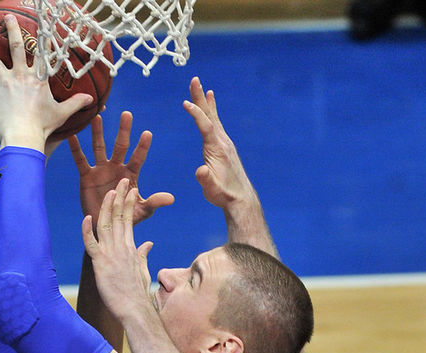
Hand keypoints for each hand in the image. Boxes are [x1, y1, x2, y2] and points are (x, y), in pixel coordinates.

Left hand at [0, 14, 91, 150]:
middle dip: (12, 31)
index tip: (41, 25)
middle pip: (15, 48)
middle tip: (8, 18)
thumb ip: (76, 103)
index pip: (41, 54)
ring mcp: (4, 84)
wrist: (23, 135)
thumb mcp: (62, 113)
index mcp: (38, 79)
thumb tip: (92, 99)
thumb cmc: (43, 125)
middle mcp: (20, 76)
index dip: (42, 39)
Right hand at [69, 112, 173, 226]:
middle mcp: (116, 168)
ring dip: (98, 133)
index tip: (147, 133)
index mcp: (131, 174)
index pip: (138, 157)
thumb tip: (172, 199)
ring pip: (100, 147)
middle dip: (124, 130)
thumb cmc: (126, 218)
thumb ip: (154, 202)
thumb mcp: (141, 210)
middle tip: (127, 114)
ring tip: (97, 117)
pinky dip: (76, 148)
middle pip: (121, 146)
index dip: (142, 146)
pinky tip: (71, 135)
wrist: (105, 226)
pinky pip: (81, 160)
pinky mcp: (87, 176)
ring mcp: (101, 170)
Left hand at [82, 178, 153, 320]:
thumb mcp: (142, 269)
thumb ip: (143, 254)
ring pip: (107, 225)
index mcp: (131, 248)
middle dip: (121, 197)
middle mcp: (121, 247)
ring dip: (108, 207)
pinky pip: (92, 244)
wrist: (135, 308)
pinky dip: (87, 231)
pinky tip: (85, 218)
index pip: (130, 220)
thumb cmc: (138, 292)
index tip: (131, 190)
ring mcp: (111, 254)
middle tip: (122, 180)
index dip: (129, 203)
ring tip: (110, 191)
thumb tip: (148, 243)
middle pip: (120, 217)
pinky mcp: (101, 263)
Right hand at [182, 77, 258, 209]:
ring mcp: (224, 143)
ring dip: (205, 102)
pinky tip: (210, 106)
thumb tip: (200, 171)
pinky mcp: (224, 146)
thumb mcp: (211, 190)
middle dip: (200, 98)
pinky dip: (211, 112)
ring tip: (202, 88)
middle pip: (210, 115)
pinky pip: (215, 124)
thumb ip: (206, 179)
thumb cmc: (223, 195)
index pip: (205, 126)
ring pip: (213, 118)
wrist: (240, 198)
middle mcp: (222, 141)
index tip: (185, 103)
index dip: (196, 114)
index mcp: (217, 149)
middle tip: (194, 79)